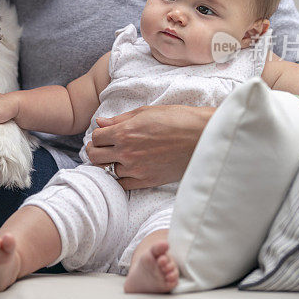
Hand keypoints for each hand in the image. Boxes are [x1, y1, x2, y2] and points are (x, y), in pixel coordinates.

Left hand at [85, 105, 214, 189]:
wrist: (203, 137)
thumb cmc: (177, 119)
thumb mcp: (146, 112)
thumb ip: (119, 119)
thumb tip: (100, 122)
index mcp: (125, 133)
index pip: (96, 137)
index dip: (98, 135)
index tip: (104, 135)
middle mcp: (127, 153)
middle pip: (95, 156)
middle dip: (96, 150)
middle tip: (102, 148)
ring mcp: (136, 169)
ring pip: (107, 171)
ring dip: (108, 164)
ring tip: (115, 158)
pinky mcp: (148, 181)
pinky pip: (122, 185)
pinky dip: (119, 178)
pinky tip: (124, 170)